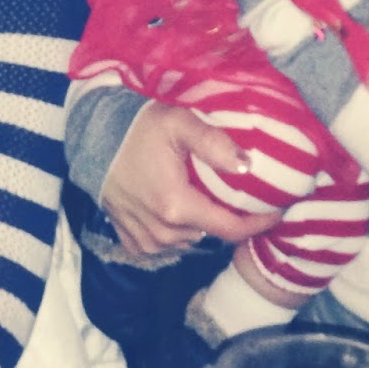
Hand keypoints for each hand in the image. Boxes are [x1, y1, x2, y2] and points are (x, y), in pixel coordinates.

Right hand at [100, 103, 279, 257]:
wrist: (92, 139)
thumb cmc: (136, 128)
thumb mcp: (178, 122)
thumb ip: (214, 143)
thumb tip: (247, 167)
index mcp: (176, 205)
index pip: (231, 229)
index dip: (258, 223)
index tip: (275, 209)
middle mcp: (162, 230)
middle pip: (211, 233)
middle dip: (227, 216)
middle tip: (234, 192)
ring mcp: (145, 239)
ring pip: (190, 239)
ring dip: (200, 222)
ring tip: (201, 194)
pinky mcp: (131, 240)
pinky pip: (165, 245)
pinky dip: (175, 231)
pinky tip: (173, 207)